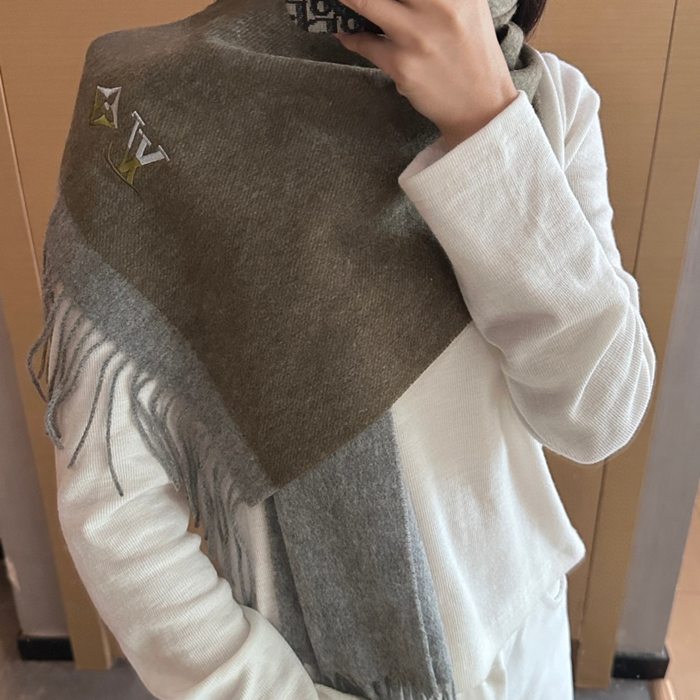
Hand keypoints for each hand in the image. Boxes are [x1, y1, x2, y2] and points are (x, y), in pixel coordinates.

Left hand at [333, 0, 519, 147]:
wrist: (480, 105)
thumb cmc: (471, 52)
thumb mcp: (468, 5)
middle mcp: (439, 4)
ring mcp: (417, 35)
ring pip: (366, 2)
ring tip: (340, 0)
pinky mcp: (401, 64)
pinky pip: (364, 43)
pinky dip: (351, 37)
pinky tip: (346, 33)